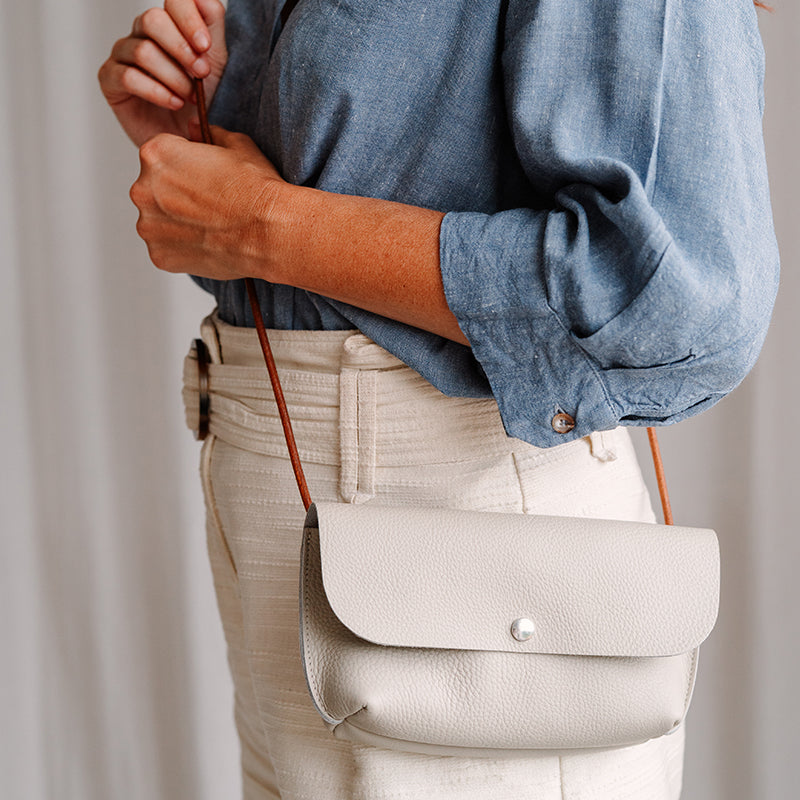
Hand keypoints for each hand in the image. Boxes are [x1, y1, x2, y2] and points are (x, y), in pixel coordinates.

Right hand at [98, 0, 226, 146]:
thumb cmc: (199, 99)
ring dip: (174, 77)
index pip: (172, 0)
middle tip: (201, 74)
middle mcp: (140, 33)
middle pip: (152, 20)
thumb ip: (212, 25)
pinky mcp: (110, 80)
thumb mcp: (215, 60)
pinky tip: (174, 104)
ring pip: (143, 51)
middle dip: (182, 50)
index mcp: (167, 23)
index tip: (204, 46)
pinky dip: (157, 93)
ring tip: (190, 97)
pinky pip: (128, 77)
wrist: (187, 137)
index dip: (189, 19)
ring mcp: (121, 54)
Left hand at [130, 126, 286, 279]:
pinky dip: (182, 248)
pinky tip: (208, 243)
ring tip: (210, 226)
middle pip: (153, 189)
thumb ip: (209, 134)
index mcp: (155, 154)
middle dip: (176, 195)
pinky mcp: (159, 255)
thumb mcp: (237, 146)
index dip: (185, 166)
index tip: (204, 178)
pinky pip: (165, 248)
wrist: (269, 232)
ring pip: (157, 221)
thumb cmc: (256, 190)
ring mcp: (148, 226)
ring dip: (177, 223)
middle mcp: (142, 188)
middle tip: (209, 205)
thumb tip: (194, 128)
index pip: (159, 156)